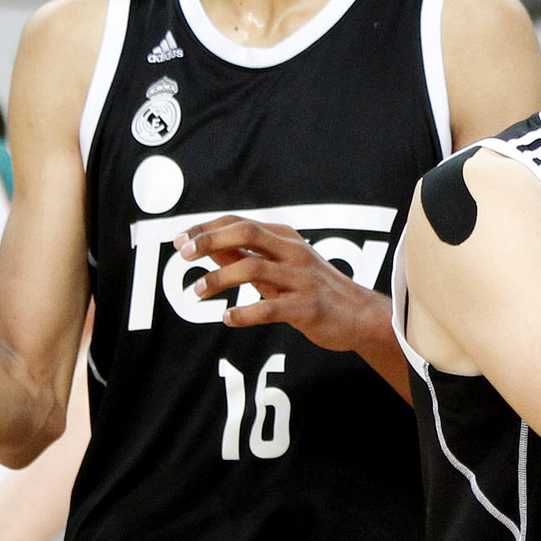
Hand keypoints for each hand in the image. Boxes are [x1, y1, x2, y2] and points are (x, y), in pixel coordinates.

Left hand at [177, 218, 387, 348]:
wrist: (360, 316)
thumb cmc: (314, 289)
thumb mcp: (280, 267)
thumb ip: (247, 256)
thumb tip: (207, 248)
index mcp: (286, 238)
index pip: (239, 223)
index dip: (206, 229)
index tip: (180, 241)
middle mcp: (293, 252)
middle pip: (246, 233)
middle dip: (209, 241)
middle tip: (184, 256)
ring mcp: (301, 279)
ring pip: (251, 268)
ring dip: (218, 280)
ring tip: (197, 292)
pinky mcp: (306, 307)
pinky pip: (267, 308)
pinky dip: (242, 313)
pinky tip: (227, 317)